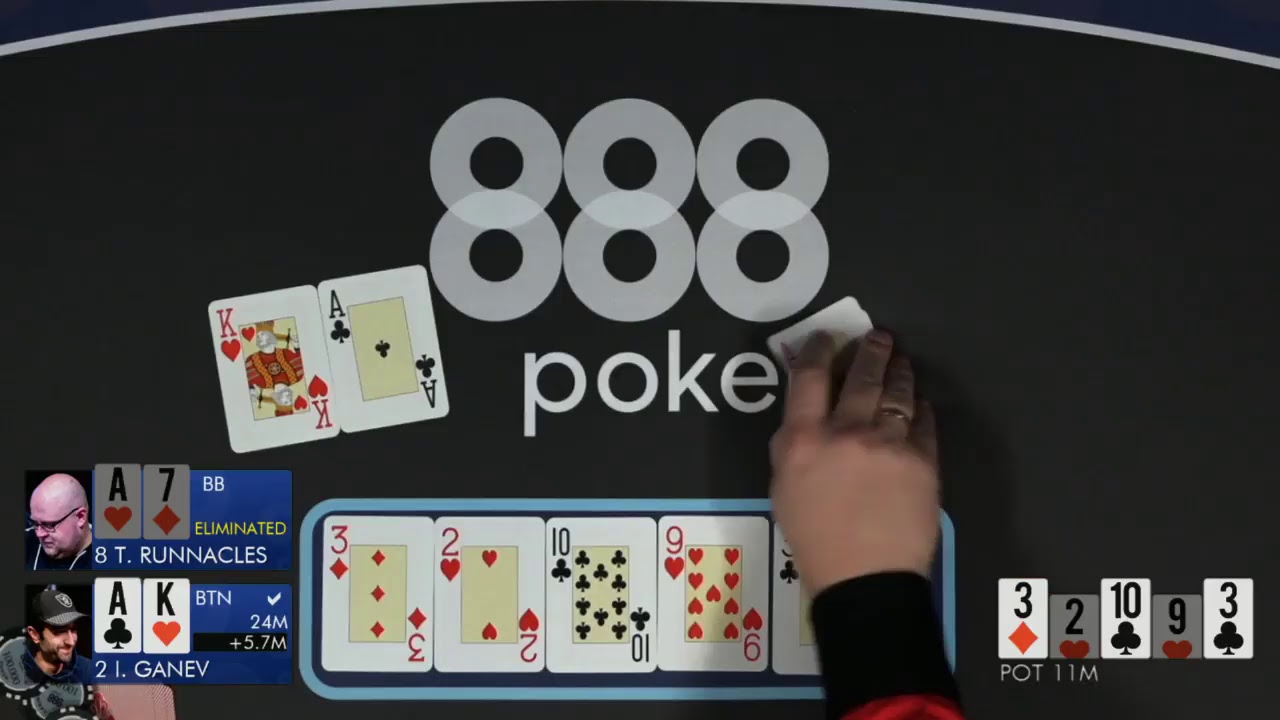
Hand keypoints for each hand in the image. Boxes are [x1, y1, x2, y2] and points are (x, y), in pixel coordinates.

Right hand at [769, 329, 939, 595]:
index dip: (818, 350)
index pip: (809, 378)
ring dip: (899, 371)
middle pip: (861, 376)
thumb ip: (790, 448)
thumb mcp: (782, 490)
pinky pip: (923, 421)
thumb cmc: (815, 540)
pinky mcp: (923, 459)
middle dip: (871, 350)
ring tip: (901, 360)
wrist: (865, 578)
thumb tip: (803, 417)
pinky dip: (919, 407)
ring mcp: (888, 443)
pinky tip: (918, 403)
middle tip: (878, 336)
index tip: (826, 338)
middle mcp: (846, 432)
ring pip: (896, 392)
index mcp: (804, 440)